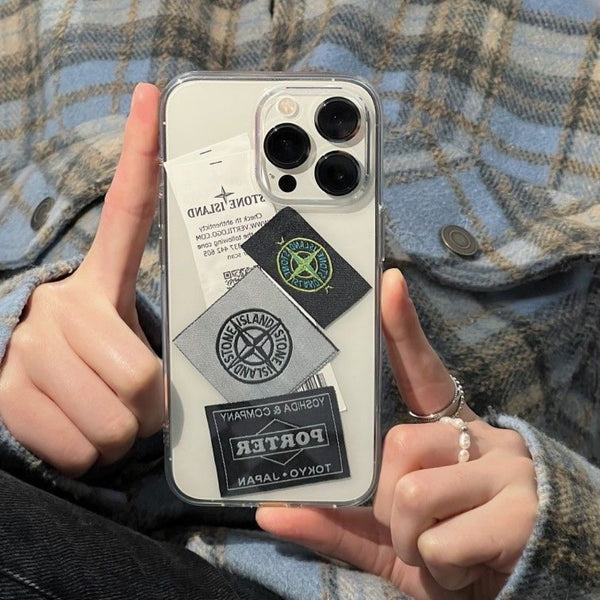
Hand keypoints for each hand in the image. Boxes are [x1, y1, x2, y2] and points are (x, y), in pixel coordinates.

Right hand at [0, 83, 162, 476]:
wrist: (18, 389)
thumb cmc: (89, 364)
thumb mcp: (120, 342)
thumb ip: (154, 349)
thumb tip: (177, 382)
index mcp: (95, 282)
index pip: (124, 211)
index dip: (139, 155)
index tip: (153, 99)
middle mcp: (58, 304)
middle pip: (142, 377)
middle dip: (148, 407)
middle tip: (132, 401)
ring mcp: (27, 347)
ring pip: (113, 422)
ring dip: (118, 433)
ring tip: (98, 413)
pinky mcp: (2, 392)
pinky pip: (79, 448)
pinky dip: (87, 454)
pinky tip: (71, 429)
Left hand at [257, 268, 537, 599]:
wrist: (522, 594)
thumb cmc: (444, 555)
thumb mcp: (386, 539)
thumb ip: (334, 521)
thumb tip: (267, 510)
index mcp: (448, 432)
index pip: (423, 371)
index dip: (401, 328)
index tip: (386, 283)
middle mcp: (481, 437)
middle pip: (397, 445)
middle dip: (388, 506)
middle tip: (412, 530)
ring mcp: (507, 472)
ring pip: (412, 496)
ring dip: (414, 543)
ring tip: (441, 552)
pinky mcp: (524, 514)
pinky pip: (443, 541)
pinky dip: (442, 568)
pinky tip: (469, 567)